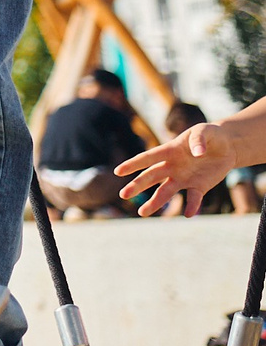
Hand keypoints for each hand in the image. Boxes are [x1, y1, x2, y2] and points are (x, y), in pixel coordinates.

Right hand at [115, 120, 239, 217]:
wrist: (227, 147)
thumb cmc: (211, 135)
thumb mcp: (205, 131)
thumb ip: (198, 140)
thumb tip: (197, 153)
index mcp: (170, 151)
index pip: (148, 158)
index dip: (133, 164)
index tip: (118, 172)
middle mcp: (172, 166)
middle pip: (151, 177)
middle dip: (137, 186)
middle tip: (124, 195)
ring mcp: (184, 178)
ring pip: (165, 191)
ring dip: (155, 202)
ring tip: (142, 213)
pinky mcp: (199, 187)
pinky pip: (193, 198)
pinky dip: (192, 206)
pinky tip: (189, 215)